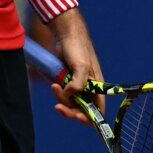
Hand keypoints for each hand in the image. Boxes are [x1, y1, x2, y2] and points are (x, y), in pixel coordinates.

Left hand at [48, 9, 103, 124]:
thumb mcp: (81, 65)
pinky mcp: (67, 82)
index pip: (98, 109)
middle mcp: (89, 89)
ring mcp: (77, 86)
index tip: (79, 116)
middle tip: (58, 107)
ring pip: (70, 103)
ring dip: (61, 99)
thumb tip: (69, 95)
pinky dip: (58, 93)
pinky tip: (54, 84)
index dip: (91, 117)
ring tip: (54, 86)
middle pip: (82, 110)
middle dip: (70, 110)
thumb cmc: (78, 47)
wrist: (66, 34)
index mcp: (98, 86)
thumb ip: (78, 83)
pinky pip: (63, 95)